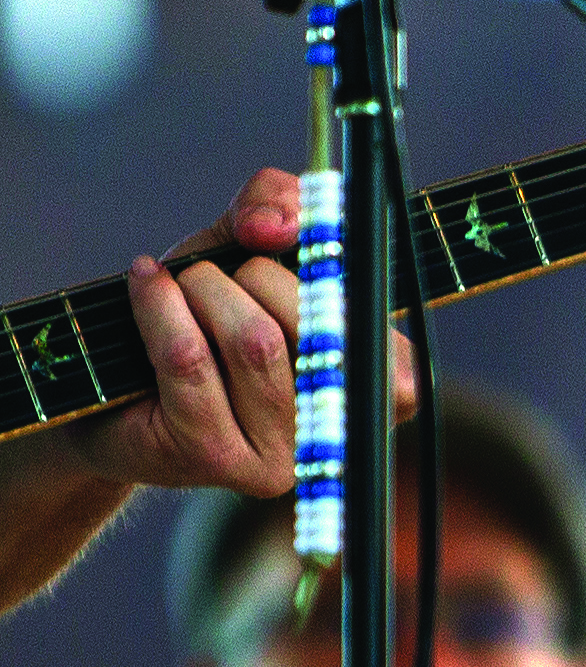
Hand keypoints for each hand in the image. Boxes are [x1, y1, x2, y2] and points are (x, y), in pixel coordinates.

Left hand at [68, 168, 416, 496]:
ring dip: (204, 288)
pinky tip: (147, 284)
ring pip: (254, 343)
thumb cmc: (207, 317)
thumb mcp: (248, 247)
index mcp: (379, 380)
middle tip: (222, 273)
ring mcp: (283, 456)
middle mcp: (342, 426)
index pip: (379, 314)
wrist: (124, 395)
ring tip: (183, 285)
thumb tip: (278, 226)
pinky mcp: (216, 460)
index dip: (331, 258)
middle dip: (255, 273)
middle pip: (318, 325)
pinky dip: (160, 304)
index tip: (286, 236)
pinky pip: (190, 360)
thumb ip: (278, 206)